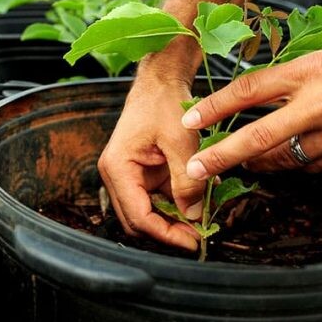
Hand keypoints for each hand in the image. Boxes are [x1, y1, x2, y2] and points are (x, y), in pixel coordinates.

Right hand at [98, 71, 205, 250]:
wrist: (160, 79)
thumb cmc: (163, 102)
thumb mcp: (180, 141)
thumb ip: (187, 179)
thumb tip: (194, 215)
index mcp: (118, 168)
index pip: (138, 216)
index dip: (165, 234)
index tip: (193, 241)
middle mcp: (117, 175)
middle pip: (139, 220)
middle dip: (169, 231)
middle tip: (199, 236)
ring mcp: (130, 174)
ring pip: (150, 212)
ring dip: (175, 218)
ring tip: (204, 219)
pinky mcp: (143, 172)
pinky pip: (159, 197)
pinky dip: (178, 203)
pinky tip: (199, 201)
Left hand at [181, 31, 321, 178]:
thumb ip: (295, 76)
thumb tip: (259, 95)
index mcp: (311, 71)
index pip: (249, 90)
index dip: (214, 107)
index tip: (188, 119)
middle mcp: (320, 105)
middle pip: (259, 136)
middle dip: (222, 156)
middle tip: (194, 170)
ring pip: (285, 160)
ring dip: (259, 165)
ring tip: (239, 165)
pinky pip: (315, 168)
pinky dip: (296, 167)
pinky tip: (287, 163)